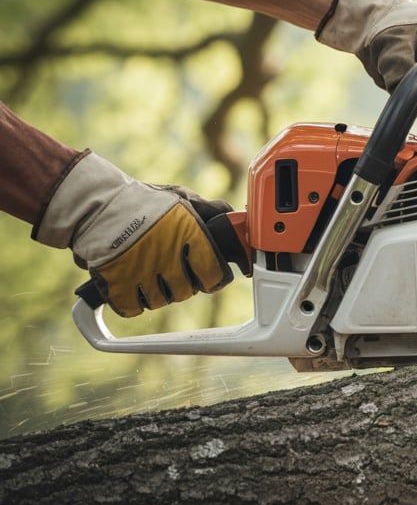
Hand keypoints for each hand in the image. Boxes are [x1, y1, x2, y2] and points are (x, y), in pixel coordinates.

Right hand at [35, 153, 233, 317]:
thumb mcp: (181, 197)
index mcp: (190, 235)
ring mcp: (143, 272)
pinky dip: (132, 302)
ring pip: (161, 301)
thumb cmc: (141, 201)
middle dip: (183, 284)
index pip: (215, 274)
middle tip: (172, 271)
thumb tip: (234, 218)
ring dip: (158, 292)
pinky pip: (132, 308)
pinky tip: (131, 286)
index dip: (213, 278)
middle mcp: (170, 256)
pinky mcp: (117, 283)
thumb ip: (209, 210)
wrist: (93, 203)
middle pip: (187, 291)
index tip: (209, 277)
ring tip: (149, 274)